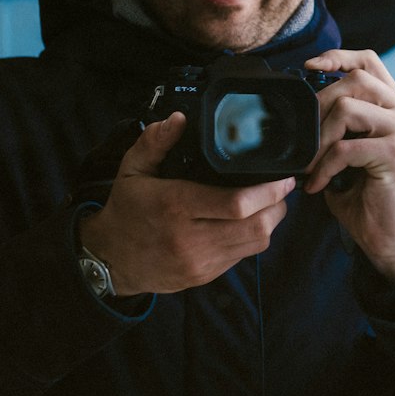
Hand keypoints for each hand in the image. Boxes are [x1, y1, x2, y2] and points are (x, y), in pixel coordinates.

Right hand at [78, 112, 291, 295]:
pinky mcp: (205, 276)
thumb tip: (179, 119)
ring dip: (271, 222)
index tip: (284, 176)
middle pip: (256, 226)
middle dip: (278, 205)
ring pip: (255, 243)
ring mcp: (200, 261)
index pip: (236, 203)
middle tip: (283, 187)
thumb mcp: (132, 170)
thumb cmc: (126, 210)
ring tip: (272, 202)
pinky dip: (254, 237)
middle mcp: (191, 238)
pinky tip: (251, 221)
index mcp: (176, 206)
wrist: (109, 260)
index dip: (269, 191)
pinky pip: (243, 256)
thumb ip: (155, 142)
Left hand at [302, 49, 394, 284]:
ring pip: (348, 107)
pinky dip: (324, 166)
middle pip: (356, 79)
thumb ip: (342, 124)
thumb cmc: (368, 197)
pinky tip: (318, 185)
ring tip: (311, 164)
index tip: (311, 67)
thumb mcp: (353, 151)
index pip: (371, 62)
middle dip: (320, 105)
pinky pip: (345, 147)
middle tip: (306, 138)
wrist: (393, 240)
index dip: (339, 56)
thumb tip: (303, 106)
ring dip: (320, 137)